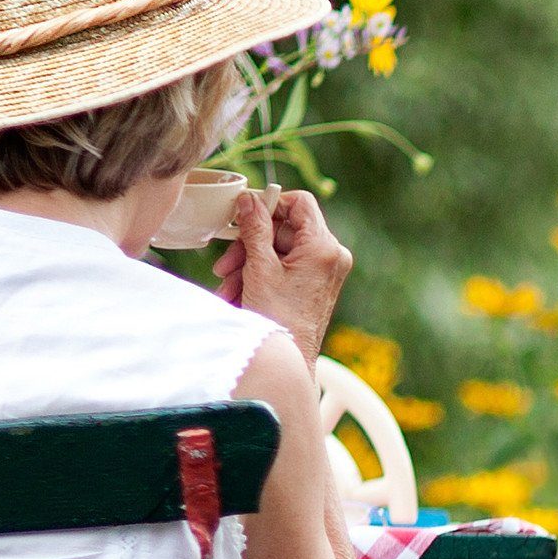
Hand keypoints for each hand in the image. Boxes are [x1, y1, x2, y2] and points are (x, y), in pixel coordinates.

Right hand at [214, 188, 352, 367]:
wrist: (289, 360)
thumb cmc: (278, 318)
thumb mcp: (260, 267)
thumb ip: (254, 228)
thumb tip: (248, 198)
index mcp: (324, 247)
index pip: (299, 203)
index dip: (270, 204)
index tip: (245, 215)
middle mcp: (332, 256)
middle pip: (284, 229)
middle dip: (250, 244)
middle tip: (225, 263)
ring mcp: (325, 271)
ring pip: (280, 250)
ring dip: (249, 263)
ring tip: (227, 283)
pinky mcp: (316, 284)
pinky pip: (285, 267)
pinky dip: (260, 274)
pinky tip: (238, 292)